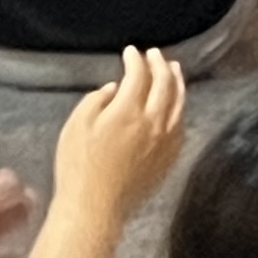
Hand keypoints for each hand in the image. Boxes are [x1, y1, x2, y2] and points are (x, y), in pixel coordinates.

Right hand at [50, 49, 186, 229]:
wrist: (95, 206)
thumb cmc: (78, 166)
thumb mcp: (75, 127)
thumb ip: (95, 100)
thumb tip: (113, 88)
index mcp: (128, 112)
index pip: (139, 76)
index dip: (135, 60)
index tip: (130, 52)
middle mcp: (154, 122)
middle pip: (165, 84)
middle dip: (160, 64)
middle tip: (154, 54)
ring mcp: (166, 139)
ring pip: (179, 102)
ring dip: (176, 82)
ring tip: (174, 70)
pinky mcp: (170, 155)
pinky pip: (181, 123)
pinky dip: (179, 106)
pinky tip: (175, 104)